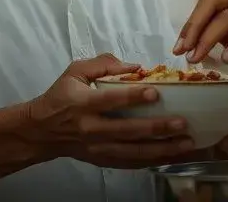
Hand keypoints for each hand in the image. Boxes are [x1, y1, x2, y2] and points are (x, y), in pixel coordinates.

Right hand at [26, 54, 195, 168]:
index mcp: (83, 104)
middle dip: (156, 128)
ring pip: (134, 152)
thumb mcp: (74, 71)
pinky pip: (131, 163)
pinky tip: (172, 155)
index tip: (155, 92)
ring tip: (186, 143)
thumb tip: (136, 66)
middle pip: (127, 131)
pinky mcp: (103, 161)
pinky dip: (153, 160)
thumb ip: (103, 63)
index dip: (133, 97)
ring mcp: (98, 149)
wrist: (41, 132)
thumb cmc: (60, 97)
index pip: (110, 100)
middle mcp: (91, 129)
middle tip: (181, 123)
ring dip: (162, 149)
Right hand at [173, 0, 227, 64]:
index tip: (193, 58)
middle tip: (179, 51)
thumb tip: (223, 58)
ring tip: (186, 49)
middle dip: (193, 27)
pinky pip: (216, 5)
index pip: (226, 17)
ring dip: (196, 25)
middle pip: (210, 2)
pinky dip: (210, 24)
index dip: (206, 39)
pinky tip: (213, 45)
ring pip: (209, 1)